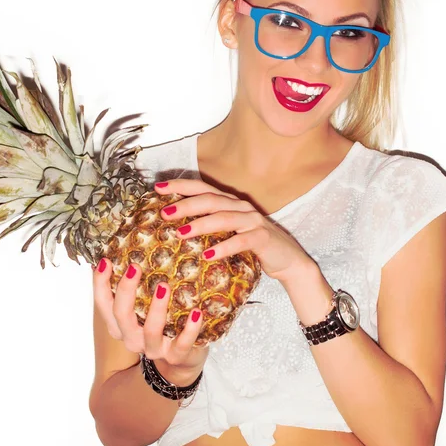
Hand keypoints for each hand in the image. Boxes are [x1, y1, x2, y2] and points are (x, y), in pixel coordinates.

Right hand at [92, 258, 208, 382]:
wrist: (180, 360)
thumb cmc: (159, 324)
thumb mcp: (141, 307)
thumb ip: (133, 286)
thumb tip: (120, 251)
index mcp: (119, 324)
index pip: (103, 303)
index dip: (100, 283)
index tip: (105, 260)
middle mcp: (132, 338)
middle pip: (121, 315)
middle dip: (126, 290)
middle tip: (135, 267)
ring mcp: (153, 348)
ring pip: (151, 331)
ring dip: (157, 308)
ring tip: (164, 286)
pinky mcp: (177, 356)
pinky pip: (183, 343)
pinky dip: (190, 328)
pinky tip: (196, 311)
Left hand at [154, 178, 315, 284]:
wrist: (288, 260)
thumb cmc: (253, 246)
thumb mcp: (229, 233)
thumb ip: (209, 227)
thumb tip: (175, 229)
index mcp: (230, 203)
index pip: (202, 188)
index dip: (180, 185)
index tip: (158, 188)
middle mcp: (241, 207)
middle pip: (210, 199)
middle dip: (185, 204)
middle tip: (165, 212)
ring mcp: (253, 221)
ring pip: (223, 217)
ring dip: (200, 224)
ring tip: (180, 233)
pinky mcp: (263, 238)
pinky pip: (241, 240)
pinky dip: (223, 247)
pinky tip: (207, 255)